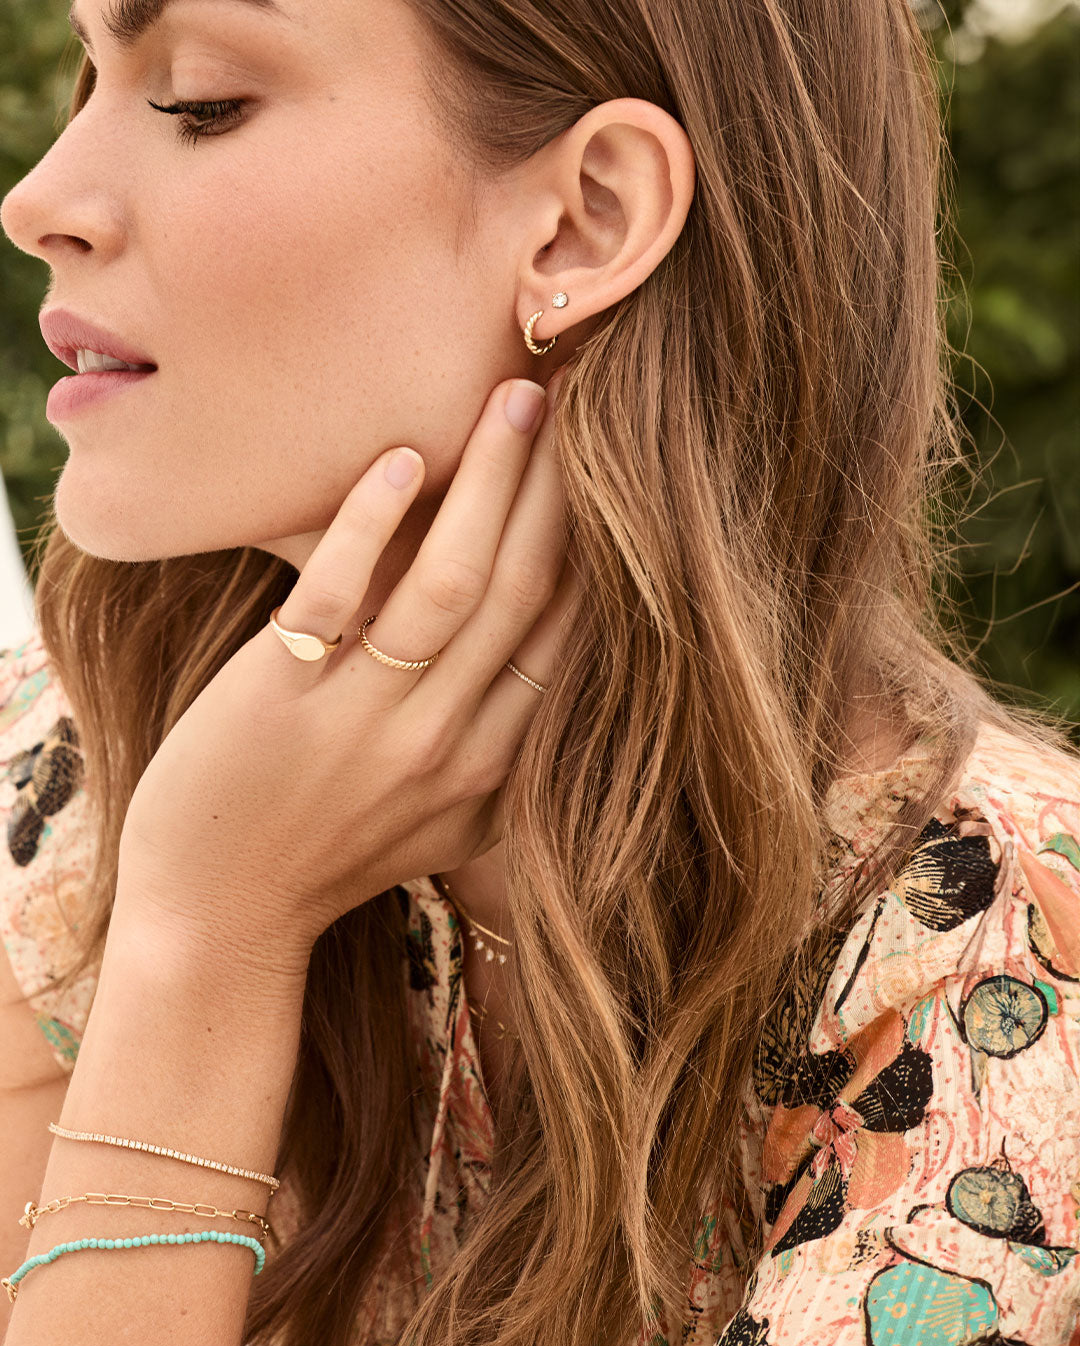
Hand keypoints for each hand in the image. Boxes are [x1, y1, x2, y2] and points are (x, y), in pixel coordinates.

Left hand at [116, 366, 578, 971]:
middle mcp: (444, 741)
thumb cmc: (328, 854)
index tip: (613, 468)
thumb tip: (549, 662)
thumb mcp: (442, 817)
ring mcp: (364, 721)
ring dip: (490, 484)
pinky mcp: (281, 699)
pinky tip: (400, 463)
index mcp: (492, 766)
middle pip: (525, 592)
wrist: (217, 913)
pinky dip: (371, 526)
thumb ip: (500, 747)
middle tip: (582, 394)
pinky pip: (338, 596)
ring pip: (451, 585)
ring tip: (516, 398)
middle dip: (561, 488)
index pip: (569, 636)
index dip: (600, 546)